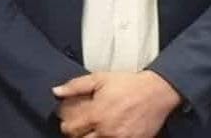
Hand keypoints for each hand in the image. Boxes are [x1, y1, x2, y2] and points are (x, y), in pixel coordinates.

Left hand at [53, 70, 180, 137]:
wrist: (155, 92)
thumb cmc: (125, 84)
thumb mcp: (98, 78)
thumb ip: (75, 86)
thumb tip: (56, 91)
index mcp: (96, 115)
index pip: (70, 130)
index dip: (65, 125)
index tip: (68, 120)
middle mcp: (106, 132)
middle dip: (77, 135)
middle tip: (79, 127)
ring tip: (92, 130)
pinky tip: (107, 133)